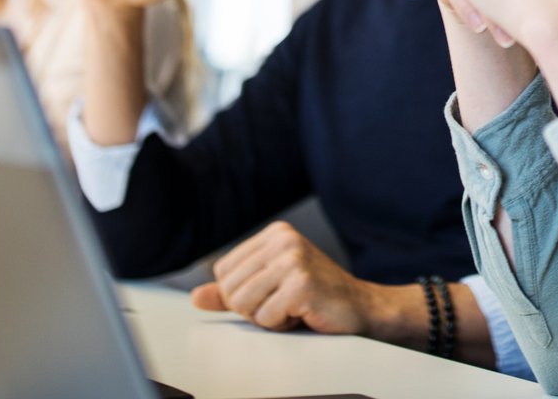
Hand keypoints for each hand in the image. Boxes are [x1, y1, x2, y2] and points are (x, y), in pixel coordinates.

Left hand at [189, 222, 403, 336]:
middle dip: (253, 308)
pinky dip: (281, 324)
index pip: (222, 271)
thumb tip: (196, 297)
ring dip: (267, 317)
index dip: (241, 294)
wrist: (361, 307)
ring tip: (293, 307)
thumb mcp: (268, 290)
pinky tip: (303, 313)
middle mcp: (283, 239)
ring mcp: (293, 259)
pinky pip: (265, 317)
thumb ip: (231, 292)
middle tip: (284, 303)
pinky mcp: (301, 283)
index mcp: (274, 233)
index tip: (273, 293)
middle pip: (230, 288)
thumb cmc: (315, 298)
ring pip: (243, 303)